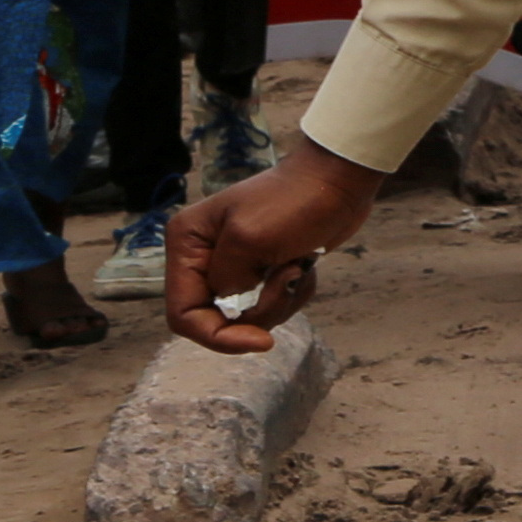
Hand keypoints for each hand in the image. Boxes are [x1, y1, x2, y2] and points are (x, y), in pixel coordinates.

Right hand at [165, 135, 381, 348]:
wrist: (338, 179)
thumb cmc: (294, 200)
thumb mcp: (251, 240)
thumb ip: (228, 282)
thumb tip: (231, 310)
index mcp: (187, 245)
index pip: (183, 314)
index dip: (218, 336)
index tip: (261, 341)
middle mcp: (203, 258)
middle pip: (218, 319)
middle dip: (259, 310)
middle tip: (289, 277)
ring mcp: (233, 266)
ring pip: (248, 317)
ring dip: (280, 299)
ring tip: (297, 263)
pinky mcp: (262, 271)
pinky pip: (271, 305)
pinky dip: (292, 293)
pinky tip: (304, 264)